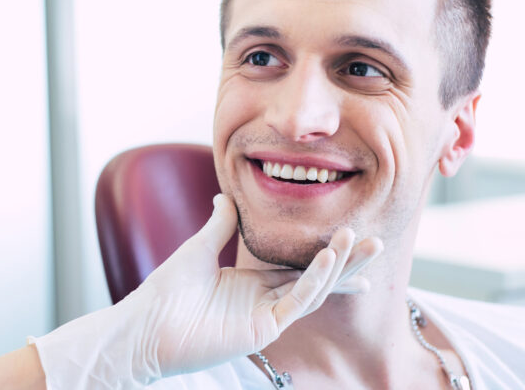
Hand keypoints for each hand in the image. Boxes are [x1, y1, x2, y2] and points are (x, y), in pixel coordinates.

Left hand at [32, 194, 382, 388]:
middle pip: (316, 278)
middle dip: (348, 262)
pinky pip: (296, 302)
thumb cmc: (166, 291)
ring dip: (336, 265)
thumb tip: (224, 195)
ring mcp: (266, 316)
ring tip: (356, 239)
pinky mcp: (262, 329)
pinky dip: (313, 280)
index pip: (299, 266)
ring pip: (313, 289)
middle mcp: (264, 300)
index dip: (327, 253)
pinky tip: (327, 257)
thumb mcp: (198, 248)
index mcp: (252, 283)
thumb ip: (219, 225)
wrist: (146, 323)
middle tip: (378, 242)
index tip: (353, 236)